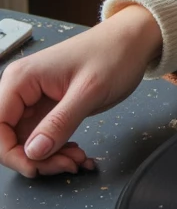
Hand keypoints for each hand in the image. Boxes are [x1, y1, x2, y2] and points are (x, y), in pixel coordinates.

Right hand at [0, 6, 162, 177]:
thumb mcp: (89, 91)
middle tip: (66, 164)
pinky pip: (42, 138)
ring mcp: (34, 99)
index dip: (11, 154)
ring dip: (49, 158)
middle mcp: (22, 88)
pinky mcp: (48, 108)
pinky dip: (57, 150)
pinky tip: (76, 151)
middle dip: (36, 159)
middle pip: (10, 139)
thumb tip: (34, 152)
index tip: (37, 167)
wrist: (133, 41)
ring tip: (77, 158)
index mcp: (21, 78)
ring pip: (27, 143)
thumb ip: (59, 123)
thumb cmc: (113, 53)